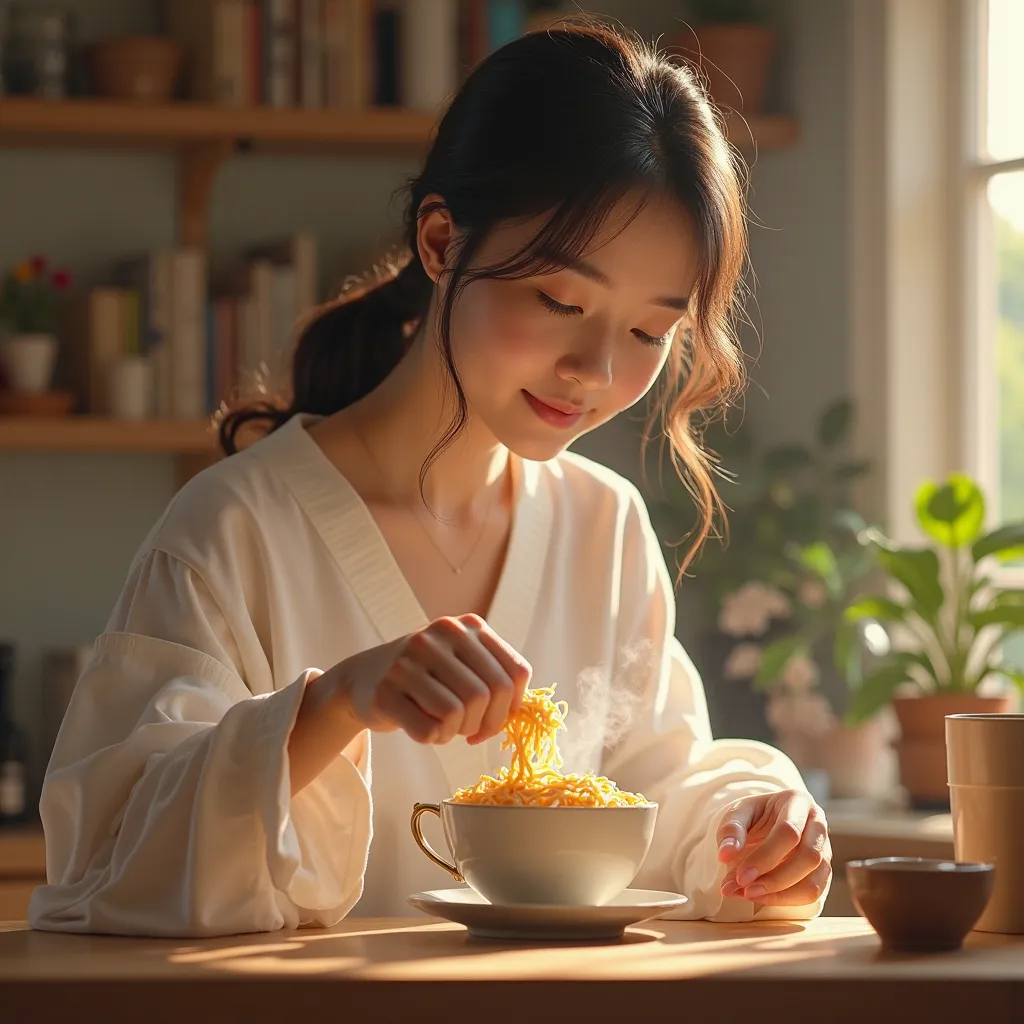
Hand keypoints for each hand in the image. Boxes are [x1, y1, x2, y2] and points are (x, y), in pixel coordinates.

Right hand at [326, 613, 531, 745]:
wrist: (364, 678)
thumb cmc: (426, 677)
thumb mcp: (463, 662)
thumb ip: (495, 676)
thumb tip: (522, 711)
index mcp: (468, 626)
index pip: (516, 673)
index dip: (513, 707)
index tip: (496, 719)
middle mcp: (440, 635)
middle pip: (489, 695)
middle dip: (486, 724)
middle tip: (470, 731)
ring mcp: (409, 660)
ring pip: (459, 713)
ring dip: (457, 731)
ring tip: (445, 726)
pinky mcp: (386, 691)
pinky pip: (430, 730)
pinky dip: (434, 739)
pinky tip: (425, 729)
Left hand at [715, 790, 831, 906]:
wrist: (764, 822)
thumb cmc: (752, 816)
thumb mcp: (737, 813)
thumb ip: (730, 830)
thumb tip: (725, 855)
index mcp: (798, 801)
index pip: (789, 832)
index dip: (765, 857)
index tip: (741, 876)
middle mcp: (818, 823)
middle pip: (808, 857)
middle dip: (774, 879)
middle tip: (745, 889)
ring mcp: (825, 849)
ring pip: (814, 880)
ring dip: (780, 894)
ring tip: (749, 894)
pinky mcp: (823, 870)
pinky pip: (813, 892)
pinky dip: (786, 900)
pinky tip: (761, 897)